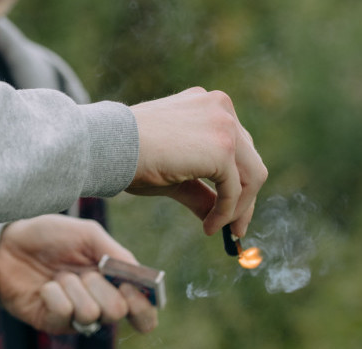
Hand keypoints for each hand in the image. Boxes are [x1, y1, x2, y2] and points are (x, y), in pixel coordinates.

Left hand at [0, 214, 157, 334]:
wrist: (8, 243)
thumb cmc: (51, 236)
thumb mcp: (89, 234)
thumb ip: (117, 254)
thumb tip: (139, 275)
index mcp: (116, 284)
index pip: (144, 312)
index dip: (144, 305)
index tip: (129, 286)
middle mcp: (100, 305)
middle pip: (118, 312)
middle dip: (102, 287)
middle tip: (86, 273)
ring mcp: (75, 317)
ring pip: (91, 314)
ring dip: (74, 288)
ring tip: (60, 276)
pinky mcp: (51, 324)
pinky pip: (64, 314)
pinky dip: (54, 294)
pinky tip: (46, 286)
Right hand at [128, 87, 267, 236]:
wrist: (108, 146)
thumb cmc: (130, 156)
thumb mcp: (176, 173)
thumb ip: (201, 190)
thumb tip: (218, 218)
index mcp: (209, 104)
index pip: (239, 147)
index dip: (239, 181)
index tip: (232, 212)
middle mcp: (221, 107)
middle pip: (251, 161)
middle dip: (246, 199)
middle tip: (236, 229)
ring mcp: (225, 124)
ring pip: (252, 176)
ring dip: (240, 209)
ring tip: (222, 230)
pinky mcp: (223, 148)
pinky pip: (235, 190)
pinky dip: (226, 213)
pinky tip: (210, 228)